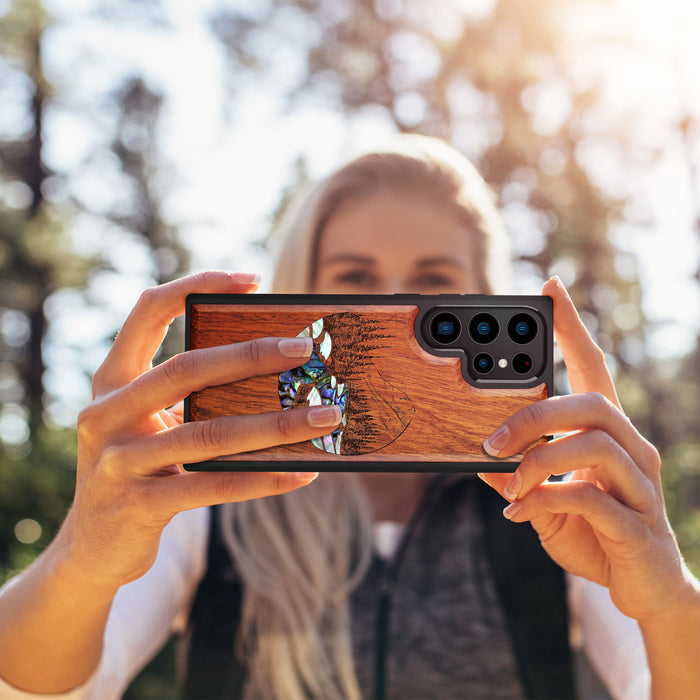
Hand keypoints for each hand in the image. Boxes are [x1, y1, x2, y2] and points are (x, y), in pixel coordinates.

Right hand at [63, 271, 340, 589]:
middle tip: (304, 349)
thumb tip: (277, 374)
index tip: (251, 280)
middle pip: (186, 369)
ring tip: (325, 417)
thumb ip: (191, 398)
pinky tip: (302, 473)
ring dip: (276, 424)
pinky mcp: (138, 505)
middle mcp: (107, 413)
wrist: (92, 548)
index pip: (148, 311)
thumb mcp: (151, 425)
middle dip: (251, 355)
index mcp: (113, 380)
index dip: (196, 286)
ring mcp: (118, 461)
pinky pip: (213, 486)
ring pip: (209, 433)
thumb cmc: (139, 469)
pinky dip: (263, 478)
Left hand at [479, 277, 696, 624]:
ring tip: (508, 482)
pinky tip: (521, 513)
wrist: (643, 589)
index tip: (550, 288)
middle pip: (592, 402)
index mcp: (608, 434)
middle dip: (534, 415)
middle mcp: (632, 449)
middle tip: (490, 441)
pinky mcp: (638, 524)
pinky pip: (591, 497)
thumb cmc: (594, 532)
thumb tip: (475, 457)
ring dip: (537, 460)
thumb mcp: (544, 499)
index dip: (573, 327)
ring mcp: (640, 485)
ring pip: (593, 444)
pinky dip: (545, 499)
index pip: (594, 368)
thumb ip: (516, 476)